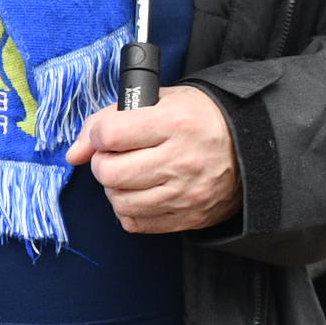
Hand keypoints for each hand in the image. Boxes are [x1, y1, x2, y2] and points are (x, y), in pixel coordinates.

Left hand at [65, 85, 240, 232]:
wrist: (251, 147)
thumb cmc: (200, 118)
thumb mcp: (159, 101)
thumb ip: (109, 118)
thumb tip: (74, 153)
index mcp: (174, 122)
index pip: (109, 134)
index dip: (98, 135)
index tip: (107, 135)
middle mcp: (180, 160)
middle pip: (109, 172)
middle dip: (102, 163)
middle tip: (116, 155)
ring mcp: (185, 193)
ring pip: (119, 200)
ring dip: (115, 187)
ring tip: (131, 173)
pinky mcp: (188, 216)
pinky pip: (136, 223)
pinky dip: (130, 209)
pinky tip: (141, 192)